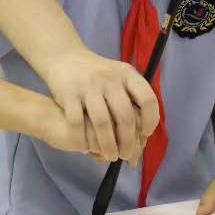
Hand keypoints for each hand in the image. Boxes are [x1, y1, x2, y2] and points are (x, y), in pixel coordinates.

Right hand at [40, 48, 158, 163]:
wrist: (65, 58)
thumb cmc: (97, 74)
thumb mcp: (119, 75)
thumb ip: (133, 97)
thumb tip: (145, 133)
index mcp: (126, 74)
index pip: (147, 99)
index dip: (150, 120)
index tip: (145, 133)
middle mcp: (109, 78)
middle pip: (125, 116)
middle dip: (128, 141)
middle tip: (127, 155)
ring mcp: (88, 86)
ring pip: (102, 123)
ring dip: (108, 145)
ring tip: (111, 156)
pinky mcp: (69, 94)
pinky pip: (77, 123)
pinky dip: (83, 139)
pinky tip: (86, 148)